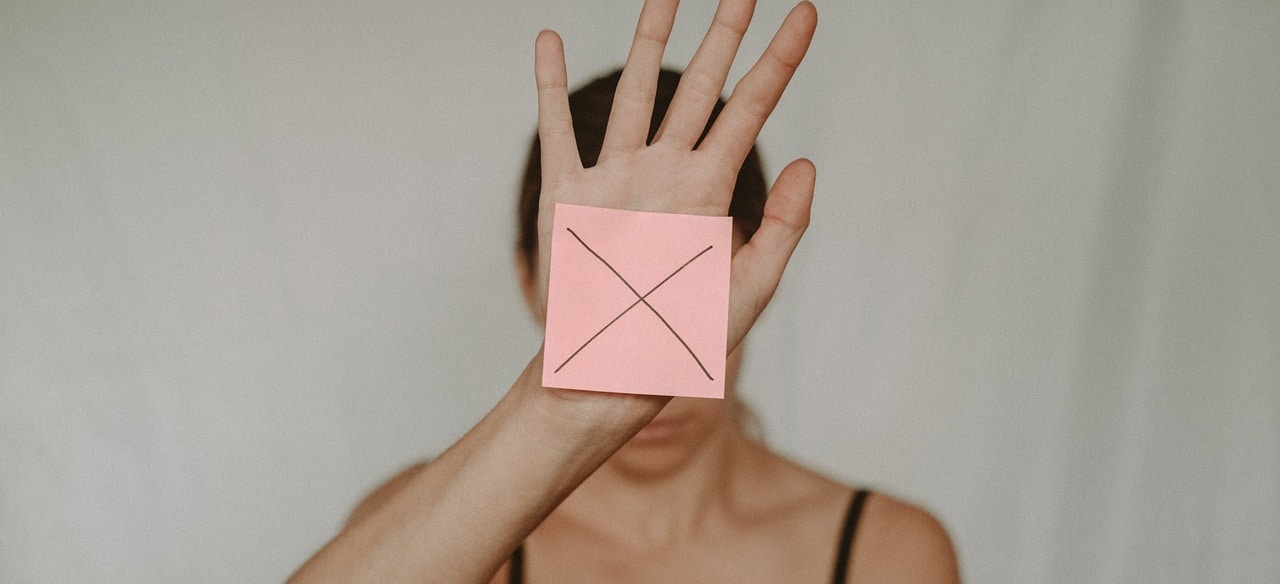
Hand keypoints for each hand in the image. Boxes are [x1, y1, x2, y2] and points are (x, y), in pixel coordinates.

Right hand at [532, 0, 818, 374]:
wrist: (610, 373)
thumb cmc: (681, 341)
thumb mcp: (750, 289)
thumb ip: (784, 226)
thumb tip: (811, 161)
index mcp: (711, 191)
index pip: (753, 108)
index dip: (780, 60)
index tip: (805, 12)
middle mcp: (665, 173)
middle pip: (698, 85)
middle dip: (721, 33)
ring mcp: (615, 178)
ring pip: (632, 90)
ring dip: (646, 39)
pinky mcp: (566, 194)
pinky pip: (556, 128)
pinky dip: (547, 84)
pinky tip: (549, 37)